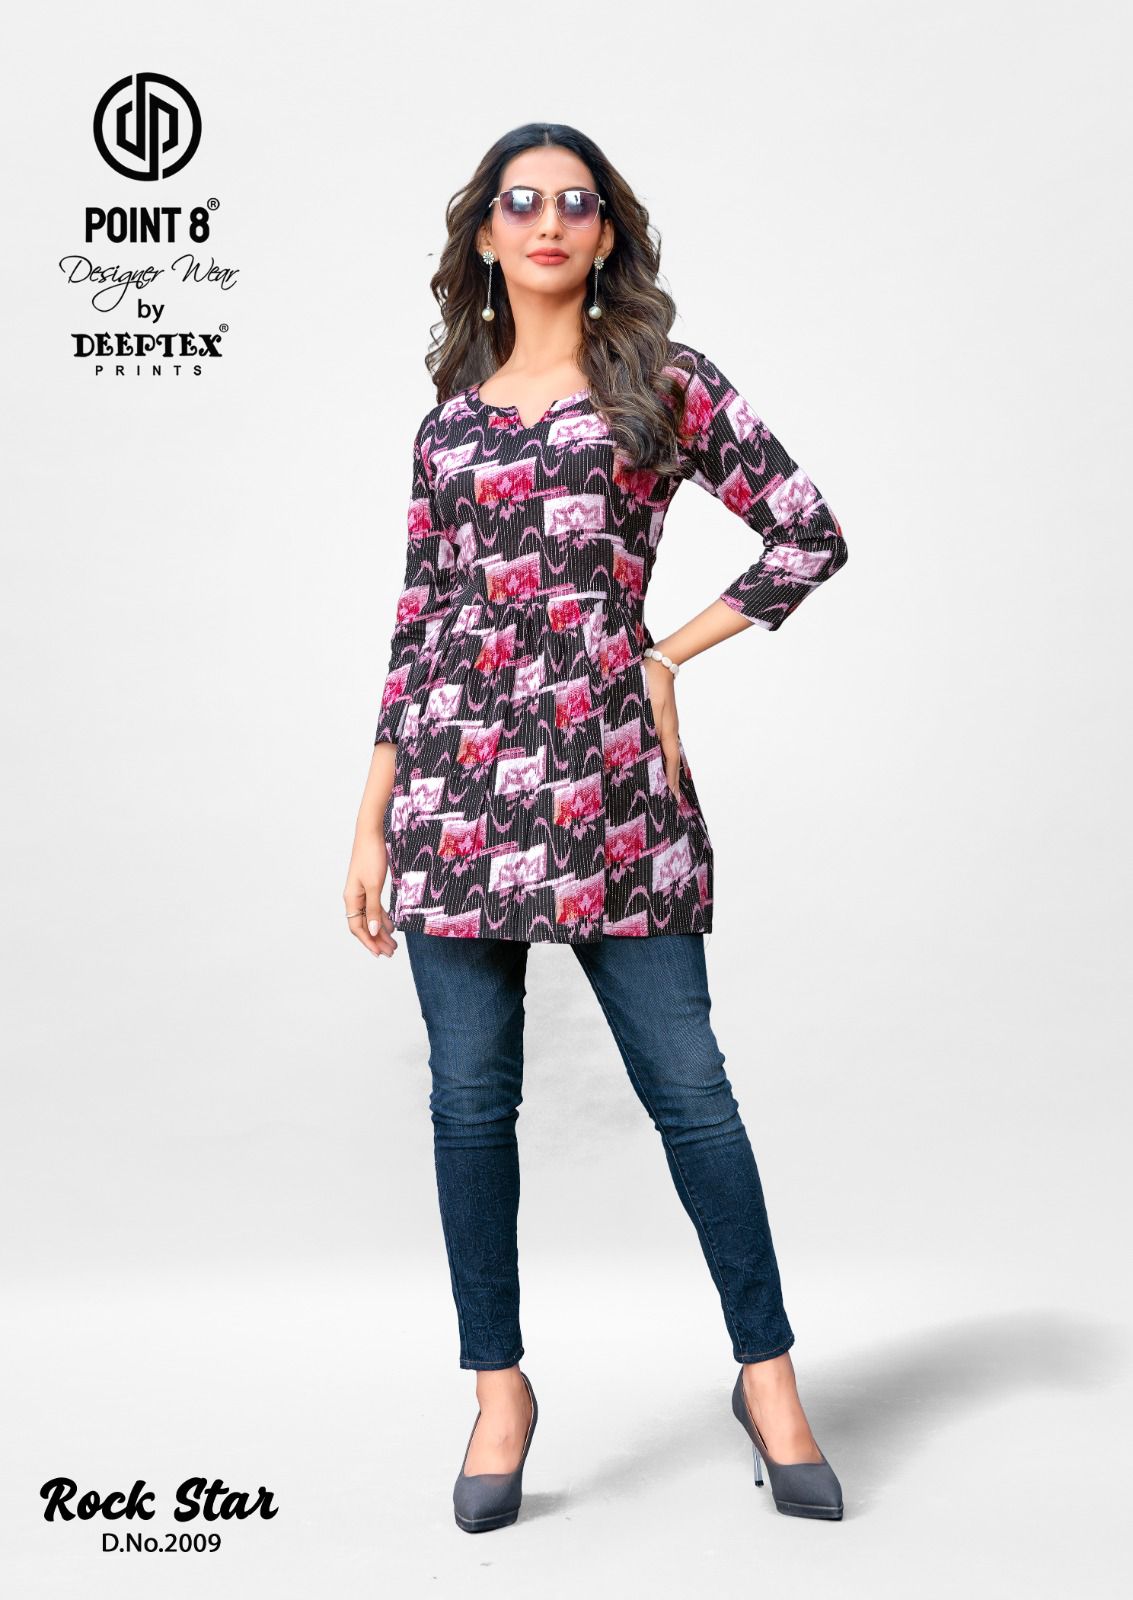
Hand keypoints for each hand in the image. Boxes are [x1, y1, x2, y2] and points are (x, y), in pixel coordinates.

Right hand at [343, 828, 398, 957]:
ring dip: (381, 931)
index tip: (380, 953)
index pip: (357, 928)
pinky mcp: (369, 886)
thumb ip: (374, 909)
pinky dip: (382, 918)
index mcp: (351, 899)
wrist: (371, 834)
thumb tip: (374, 930)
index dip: (369, 942)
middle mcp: (353, 898)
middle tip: (391, 952)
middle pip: (364, 925)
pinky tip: (392, 926)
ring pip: (370, 918)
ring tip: (394, 944)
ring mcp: (361, 892)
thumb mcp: (375, 885)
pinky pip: (374, 908)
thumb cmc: (371, 857)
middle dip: (377, 940)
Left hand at [643, 654, 680, 798]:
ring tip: (663, 783)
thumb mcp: (649, 710)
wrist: (657, 663)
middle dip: (669, 779)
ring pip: (666, 751)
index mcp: (667, 732)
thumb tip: (650, 752)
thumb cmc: (649, 685)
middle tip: (669, 798)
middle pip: (671, 760)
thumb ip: (651, 731)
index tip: (673, 800)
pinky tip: (654, 756)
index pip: (671, 764)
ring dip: (665, 767)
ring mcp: (666, 724)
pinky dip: (660, 754)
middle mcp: (669, 731)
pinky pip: (661, 741)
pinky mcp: (661, 717)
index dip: (670, 782)